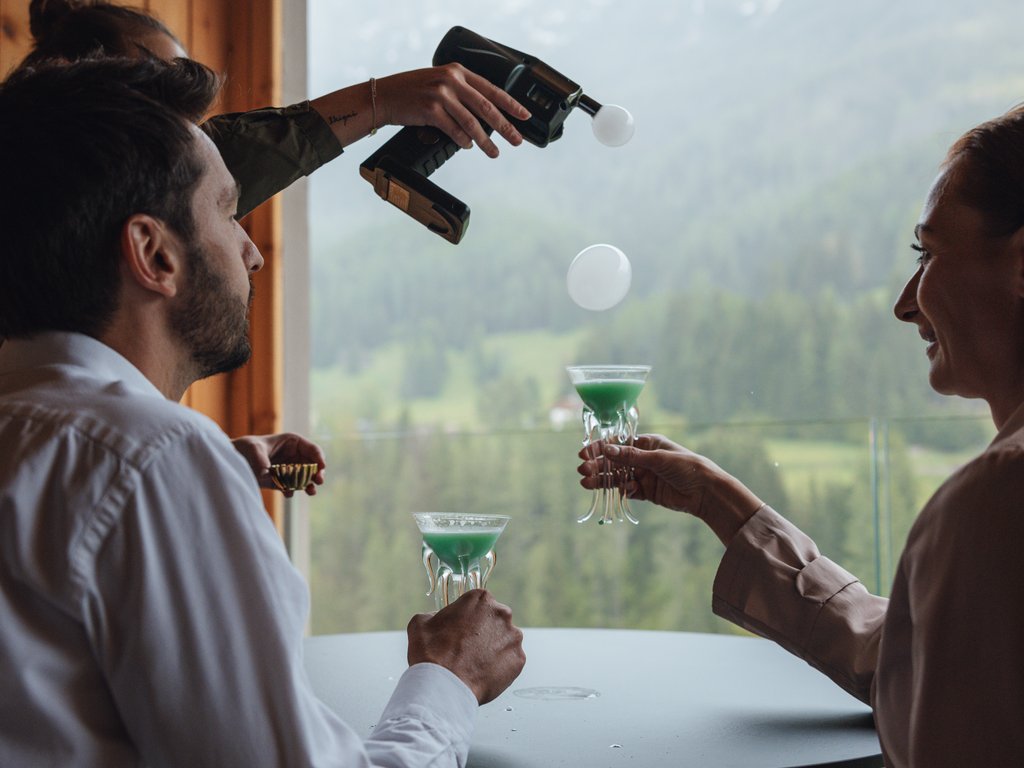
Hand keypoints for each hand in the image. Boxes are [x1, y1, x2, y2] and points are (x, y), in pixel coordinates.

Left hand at [231, 433, 325, 496]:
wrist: (232, 461)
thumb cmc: (244, 448)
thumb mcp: (252, 448)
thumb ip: (260, 457)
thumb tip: (265, 471)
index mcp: (292, 442)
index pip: (312, 449)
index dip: (319, 457)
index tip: (321, 467)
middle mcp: (294, 456)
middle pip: (313, 465)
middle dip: (318, 473)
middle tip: (319, 481)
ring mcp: (289, 469)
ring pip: (305, 478)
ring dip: (309, 485)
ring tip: (311, 492)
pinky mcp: (281, 481)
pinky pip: (292, 487)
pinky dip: (292, 491)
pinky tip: (287, 493)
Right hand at [376, 64, 531, 157]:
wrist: (384, 96)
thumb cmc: (412, 92)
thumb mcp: (439, 83)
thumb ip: (461, 93)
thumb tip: (485, 116)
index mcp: (458, 71)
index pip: (492, 89)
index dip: (511, 104)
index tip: (525, 116)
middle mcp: (452, 80)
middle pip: (487, 107)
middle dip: (506, 126)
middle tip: (517, 141)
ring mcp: (442, 94)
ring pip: (472, 122)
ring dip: (485, 141)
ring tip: (494, 152)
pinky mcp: (431, 109)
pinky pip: (455, 130)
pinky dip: (463, 141)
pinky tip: (467, 146)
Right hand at [407, 589, 525, 704]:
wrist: (443, 686)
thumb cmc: (432, 654)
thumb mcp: (420, 623)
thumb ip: (433, 614)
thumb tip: (436, 618)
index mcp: (480, 599)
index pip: (478, 603)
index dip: (468, 617)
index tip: (462, 628)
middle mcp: (501, 613)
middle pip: (495, 620)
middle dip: (484, 632)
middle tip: (468, 648)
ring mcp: (513, 637)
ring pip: (505, 640)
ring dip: (494, 649)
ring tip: (475, 664)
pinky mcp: (519, 660)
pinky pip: (510, 661)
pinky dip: (500, 667)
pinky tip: (483, 673)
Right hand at [577, 434, 763, 545]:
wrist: (706, 492)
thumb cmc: (686, 466)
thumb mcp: (658, 458)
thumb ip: (631, 456)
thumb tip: (607, 449)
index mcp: (647, 443)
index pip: (618, 443)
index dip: (600, 448)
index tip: (584, 453)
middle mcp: (643, 458)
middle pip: (614, 461)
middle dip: (598, 465)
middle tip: (582, 471)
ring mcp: (644, 475)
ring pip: (617, 477)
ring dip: (602, 480)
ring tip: (585, 483)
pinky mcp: (647, 492)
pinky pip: (628, 490)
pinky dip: (621, 491)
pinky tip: (618, 491)